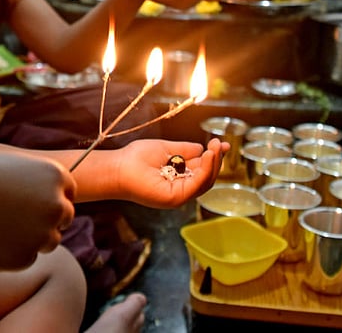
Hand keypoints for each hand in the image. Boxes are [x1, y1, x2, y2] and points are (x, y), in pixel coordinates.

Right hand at [0, 151, 75, 269]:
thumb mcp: (8, 163)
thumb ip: (34, 176)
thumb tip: (50, 187)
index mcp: (55, 175)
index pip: (68, 191)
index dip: (50, 195)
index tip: (31, 198)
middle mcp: (56, 205)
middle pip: (64, 218)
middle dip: (45, 219)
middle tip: (13, 215)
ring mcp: (42, 234)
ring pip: (48, 242)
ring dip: (30, 237)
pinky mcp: (24, 258)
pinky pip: (25, 258)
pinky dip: (11, 253)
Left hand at [112, 138, 228, 208]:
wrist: (119, 167)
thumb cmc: (136, 158)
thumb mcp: (166, 149)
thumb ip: (185, 150)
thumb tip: (201, 147)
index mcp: (178, 177)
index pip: (202, 169)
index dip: (213, 157)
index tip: (222, 144)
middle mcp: (180, 188)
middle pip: (207, 177)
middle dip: (216, 160)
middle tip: (218, 144)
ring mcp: (178, 195)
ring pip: (205, 182)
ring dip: (213, 164)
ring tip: (215, 148)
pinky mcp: (175, 198)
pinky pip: (196, 185)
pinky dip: (205, 170)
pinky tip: (207, 156)